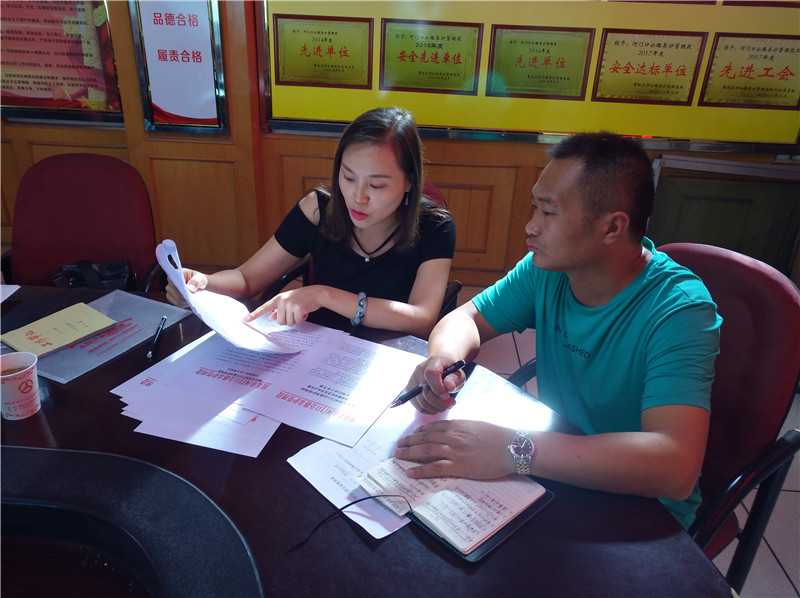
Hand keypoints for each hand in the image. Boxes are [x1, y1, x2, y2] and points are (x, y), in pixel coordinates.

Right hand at [165, 268, 207, 306]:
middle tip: (192, 298)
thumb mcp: (201, 278)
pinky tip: (189, 303)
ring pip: (175, 298)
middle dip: (183, 296)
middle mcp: (171, 282)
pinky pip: (176, 303)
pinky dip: (183, 304)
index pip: (174, 280)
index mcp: (176, 273)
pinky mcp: (172, 297)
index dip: (179, 287)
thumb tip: (190, 289)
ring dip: (184, 301)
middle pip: (173, 291)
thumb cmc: (199, 279)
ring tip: (192, 300)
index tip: (186, 292)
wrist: (199, 285)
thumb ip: (196, 281)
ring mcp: (170, 290)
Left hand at [246, 286, 326, 325]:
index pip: (264, 307)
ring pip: (288, 322)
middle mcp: (282, 300)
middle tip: (295, 312)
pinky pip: (296, 321)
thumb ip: (279, 310)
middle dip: (288, 319)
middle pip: (279, 321)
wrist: (316, 293)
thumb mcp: (289, 302)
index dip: (254, 314)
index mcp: (278, 298)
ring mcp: (289, 304)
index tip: (246, 319)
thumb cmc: (303, 298)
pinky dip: (302, 318)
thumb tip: (271, 318)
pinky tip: (305, 311)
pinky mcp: (297, 308)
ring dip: (295, 319)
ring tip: (300, 310)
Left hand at [394, 420, 514, 479]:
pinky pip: (436, 468)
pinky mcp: (460, 467)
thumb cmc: (500, 437)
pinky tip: (411, 472)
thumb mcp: (479, 426)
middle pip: (426, 437)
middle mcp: (454, 436)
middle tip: (399, 444)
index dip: (421, 431)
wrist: (513, 448)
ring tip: (399, 455)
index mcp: (460, 425)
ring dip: (410, 453)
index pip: (435, 427)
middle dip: (410, 441)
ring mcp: (455, 451)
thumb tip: (454, 431)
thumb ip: (464, 428)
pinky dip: (421, 470)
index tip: (414, 434)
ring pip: (426, 450)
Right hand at [407, 356, 467, 413]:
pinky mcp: (410, 391)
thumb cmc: (450, 371)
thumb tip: (449, 386)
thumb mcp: (458, 373)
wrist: (441, 368)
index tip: (447, 396)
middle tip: (451, 403)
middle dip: (440, 403)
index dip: (439, 388)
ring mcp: (413, 380)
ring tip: (446, 405)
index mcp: (433, 362)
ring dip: (436, 408)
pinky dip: (429, 410)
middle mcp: (419, 370)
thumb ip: (455, 379)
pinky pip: (418, 406)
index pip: (431, 374)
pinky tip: (438, 406)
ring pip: (421, 402)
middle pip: (425, 391)